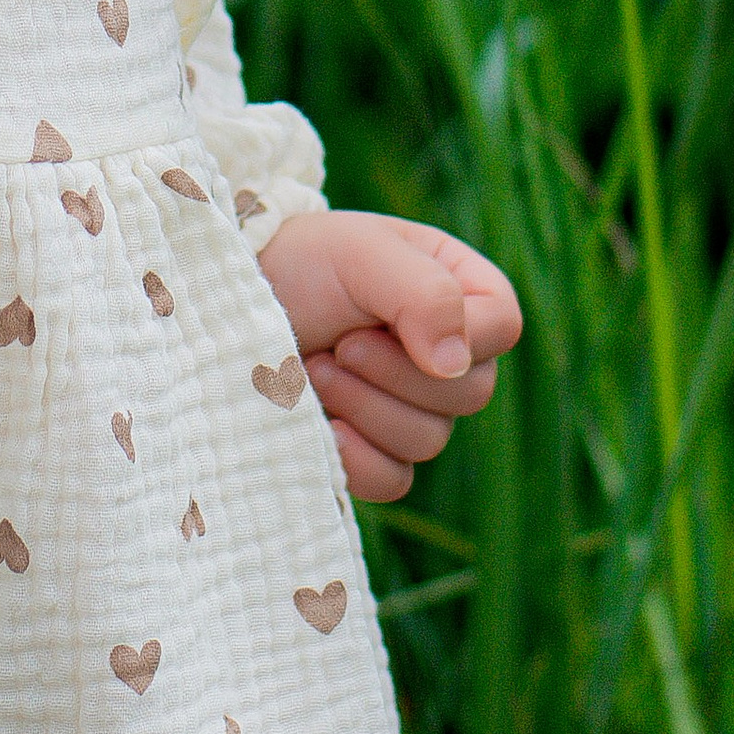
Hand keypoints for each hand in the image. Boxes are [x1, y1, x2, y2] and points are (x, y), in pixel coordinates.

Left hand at [255, 208, 522, 502]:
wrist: (231, 306)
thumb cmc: (302, 263)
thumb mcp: (361, 254)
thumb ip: (423, 294)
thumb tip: (454, 367)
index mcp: (460, 290)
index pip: (502, 327)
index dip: (455, 334)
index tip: (382, 318)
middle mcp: (445, 352)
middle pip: (469, 394)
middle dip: (394, 372)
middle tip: (341, 344)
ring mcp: (412, 407)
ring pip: (429, 439)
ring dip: (365, 405)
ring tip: (318, 368)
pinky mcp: (375, 451)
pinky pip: (395, 480)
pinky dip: (357, 457)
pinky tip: (323, 425)